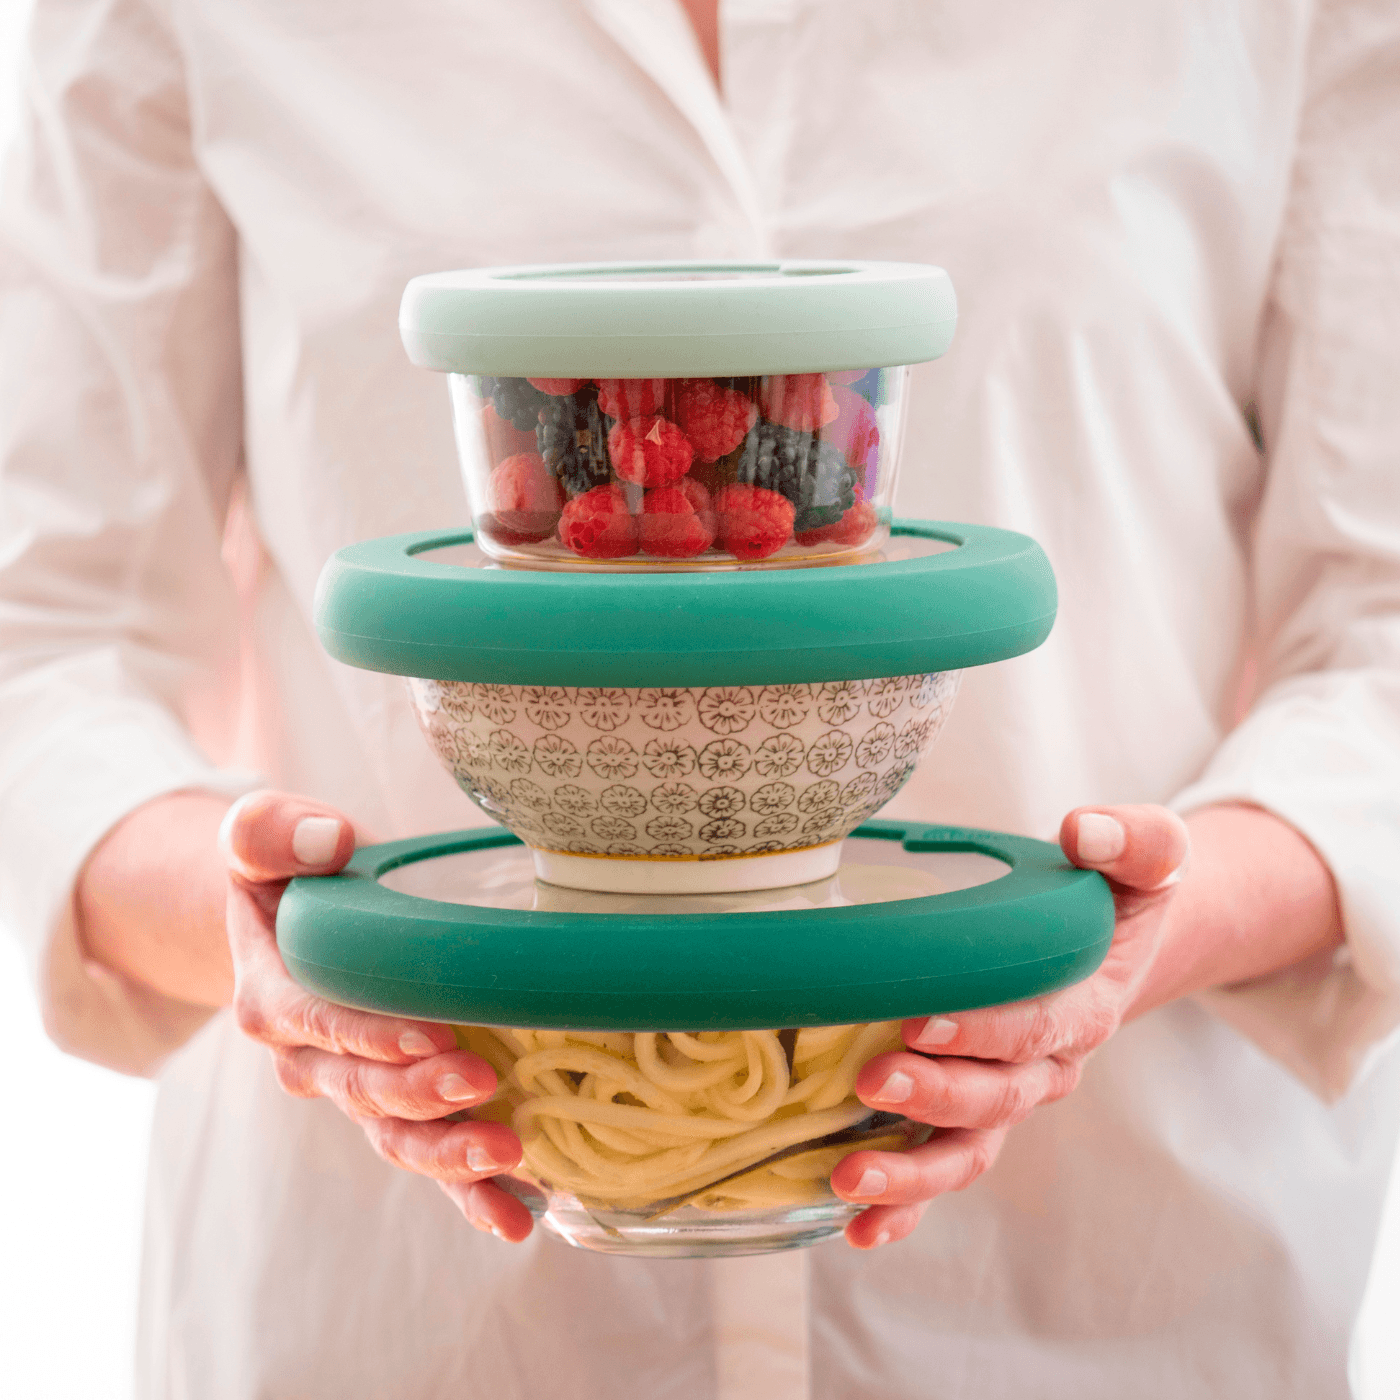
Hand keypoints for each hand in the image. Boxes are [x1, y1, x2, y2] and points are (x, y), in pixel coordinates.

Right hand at [221, 790, 532, 1241]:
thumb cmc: (287, 873)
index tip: (432, 1034)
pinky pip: (430, 1156)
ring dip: (450, 1157)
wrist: (294, 922)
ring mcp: (358, 1090)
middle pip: (365, 1091)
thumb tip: (326, 841)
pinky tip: (521, 1213)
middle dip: (424, 1096)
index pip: (320, 1022)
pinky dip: (470, 1192)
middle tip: (484, 1084)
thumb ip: (272, 832)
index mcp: (274, 997)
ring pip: (398, 1136)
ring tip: (509, 1161)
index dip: (372, 1034)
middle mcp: (311, 1059)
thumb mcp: (260, 837)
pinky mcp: (400, 1106)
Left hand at [830, 803, 1189, 1248]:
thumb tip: (1084, 830)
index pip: (1036, 1027)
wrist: (1116, 946)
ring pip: (965, 1150)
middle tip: (871, 1080)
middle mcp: (1046, 1067)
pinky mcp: (970, 1114)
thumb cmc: (1117, 895)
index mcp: (1083, 1006)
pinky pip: (942, 1172)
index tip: (922, 1022)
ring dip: (909, 1173)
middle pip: (995, 1098)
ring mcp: (1007, 1099)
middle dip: (934, 1096)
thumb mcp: (1146, 856)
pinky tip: (854, 1228)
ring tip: (847, 1179)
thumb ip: (1133, 839)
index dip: (985, 1032)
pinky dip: (903, 1208)